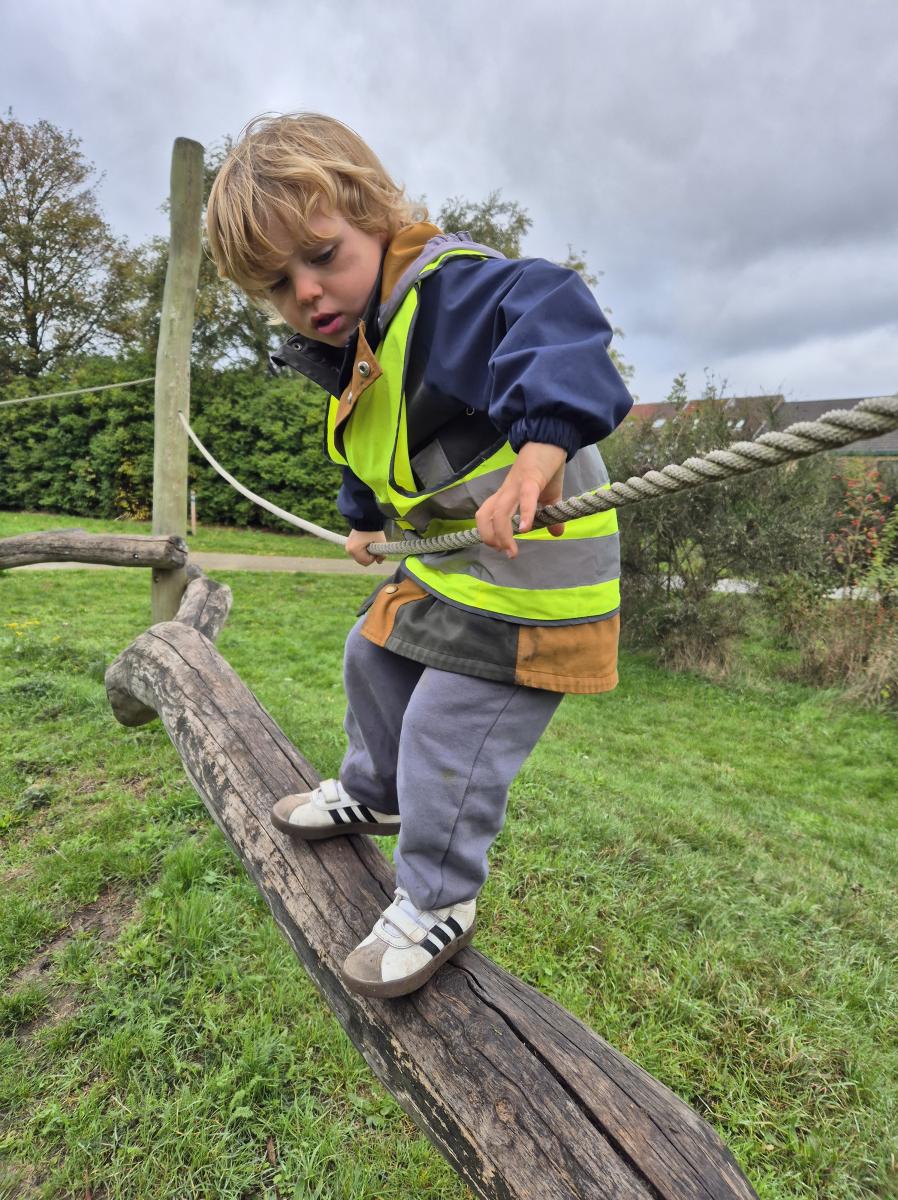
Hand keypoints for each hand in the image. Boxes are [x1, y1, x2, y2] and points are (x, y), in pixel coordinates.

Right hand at [346, 529, 385, 564]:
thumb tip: (379, 562)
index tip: (376, 546)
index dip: (374, 556)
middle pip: (362, 561)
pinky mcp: (349, 544)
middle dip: (369, 555)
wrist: (366, 517)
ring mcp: (348, 547)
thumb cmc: (373, 530)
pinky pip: (357, 552)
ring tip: (369, 542)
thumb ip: (382, 554)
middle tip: (374, 544)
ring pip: (359, 557)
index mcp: (354, 550)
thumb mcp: (380, 542)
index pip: (366, 562)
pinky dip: (363, 549)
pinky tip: (366, 541)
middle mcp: (349, 549)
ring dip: (366, 552)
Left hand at [475, 442, 565, 558]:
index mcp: (506, 494)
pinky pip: (525, 497)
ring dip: (503, 534)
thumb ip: (550, 514)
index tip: (499, 547)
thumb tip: (557, 533)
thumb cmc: (547, 466)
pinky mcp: (531, 478)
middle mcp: (506, 490)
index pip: (485, 514)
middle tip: (503, 552)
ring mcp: (516, 484)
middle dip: (491, 537)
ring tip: (511, 550)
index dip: (486, 532)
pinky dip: (525, 514)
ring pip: (501, 511)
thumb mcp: (550, 495)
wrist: (550, 438)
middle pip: (486, 515)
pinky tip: (527, 529)